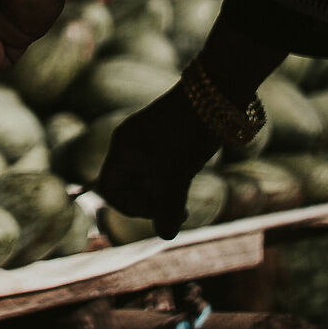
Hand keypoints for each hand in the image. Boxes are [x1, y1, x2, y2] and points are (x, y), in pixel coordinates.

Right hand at [93, 87, 221, 236]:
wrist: (218, 92)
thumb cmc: (190, 131)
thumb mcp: (177, 173)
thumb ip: (168, 206)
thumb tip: (165, 236)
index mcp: (123, 148)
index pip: (109, 189)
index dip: (128, 207)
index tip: (157, 211)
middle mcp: (132, 143)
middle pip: (129, 186)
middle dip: (151, 205)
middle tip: (179, 214)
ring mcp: (150, 140)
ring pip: (149, 179)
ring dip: (164, 196)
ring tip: (185, 206)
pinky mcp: (168, 137)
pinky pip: (162, 168)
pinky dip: (172, 182)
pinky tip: (190, 184)